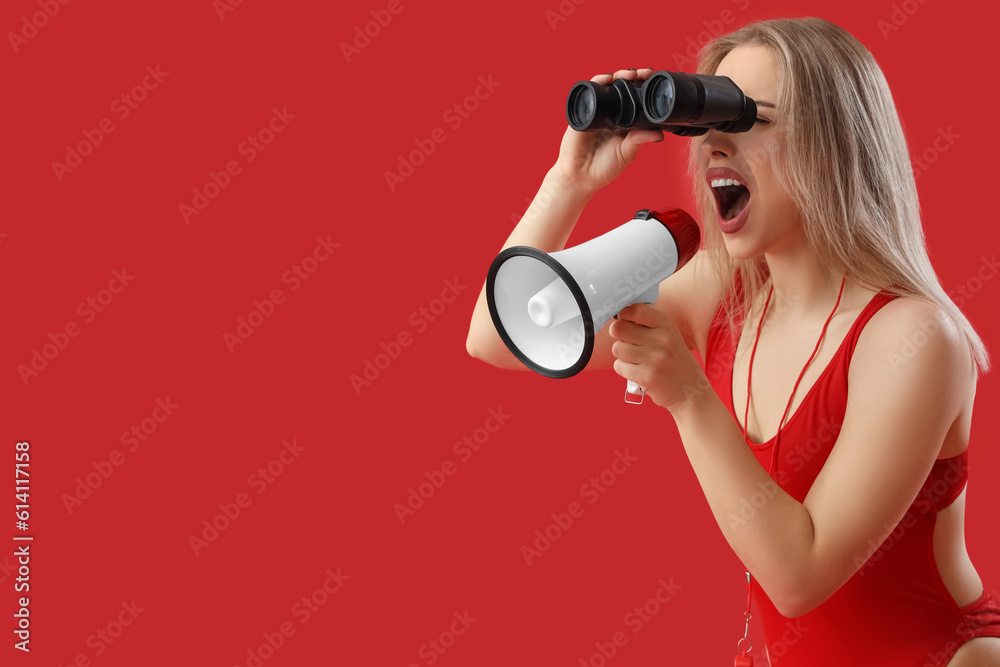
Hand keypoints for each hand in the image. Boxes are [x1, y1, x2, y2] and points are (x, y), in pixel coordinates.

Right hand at [552, 68, 664, 196]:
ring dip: (618, 76)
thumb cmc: (604, 167)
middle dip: (633, 76)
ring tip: (629, 74)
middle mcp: (609, 113)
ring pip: (606, 87)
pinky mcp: (582, 112)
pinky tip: (607, 79)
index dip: (643, 86)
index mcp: (622, 120)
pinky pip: (588, 93)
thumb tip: (660, 133)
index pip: (634, 98)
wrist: (580, 177)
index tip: (653, 80)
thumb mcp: (627, 152)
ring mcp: (596, 111)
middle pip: (621, 87)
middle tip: (644, 73)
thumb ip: (640, 140)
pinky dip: (597, 82)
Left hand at [608, 303, 708, 410]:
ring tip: (636, 360)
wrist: (691, 392)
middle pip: (619, 329)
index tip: (625, 322)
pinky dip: (624, 370)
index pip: (635, 310)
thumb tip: (619, 314)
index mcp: (667, 325)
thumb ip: (648, 324)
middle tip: (629, 344)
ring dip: (622, 356)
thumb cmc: (674, 362)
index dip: (623, 315)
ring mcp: (655, 358)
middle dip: (619, 337)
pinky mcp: (647, 376)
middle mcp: (662, 339)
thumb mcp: (669, 335)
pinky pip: (619, 366)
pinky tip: (638, 372)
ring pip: (617, 348)